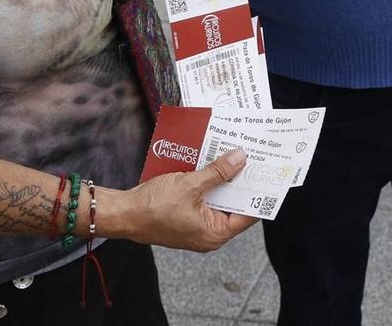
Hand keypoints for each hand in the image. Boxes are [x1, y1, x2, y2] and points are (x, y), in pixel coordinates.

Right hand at [110, 151, 256, 252]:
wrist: (123, 214)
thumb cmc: (153, 207)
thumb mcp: (191, 185)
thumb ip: (218, 172)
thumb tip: (240, 159)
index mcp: (215, 233)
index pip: (248, 214)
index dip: (259, 193)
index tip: (268, 174)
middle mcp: (209, 234)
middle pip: (234, 205)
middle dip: (241, 181)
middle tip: (252, 159)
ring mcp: (197, 227)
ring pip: (219, 200)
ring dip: (223, 180)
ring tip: (234, 157)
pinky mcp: (187, 219)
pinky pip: (205, 200)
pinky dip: (209, 184)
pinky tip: (212, 164)